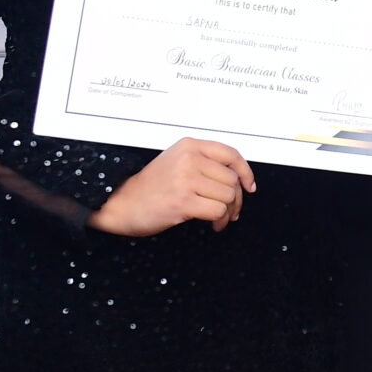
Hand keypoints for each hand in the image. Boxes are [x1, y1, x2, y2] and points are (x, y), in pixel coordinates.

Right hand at [88, 137, 255, 235]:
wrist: (122, 204)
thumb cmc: (149, 187)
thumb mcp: (176, 162)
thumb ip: (203, 163)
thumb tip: (238, 177)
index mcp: (189, 146)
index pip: (231, 155)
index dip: (245, 172)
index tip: (249, 186)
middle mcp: (189, 159)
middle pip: (232, 179)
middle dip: (236, 198)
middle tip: (231, 210)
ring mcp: (186, 179)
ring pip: (228, 196)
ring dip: (228, 212)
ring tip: (219, 218)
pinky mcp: (183, 201)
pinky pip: (218, 211)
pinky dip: (221, 221)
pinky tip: (213, 224)